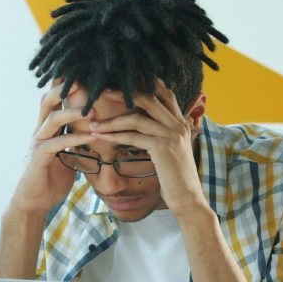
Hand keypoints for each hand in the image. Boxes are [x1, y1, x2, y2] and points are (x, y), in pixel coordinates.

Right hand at [9, 80, 94, 214]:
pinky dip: (75, 139)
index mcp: (47, 128)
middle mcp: (40, 131)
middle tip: (85, 78)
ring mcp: (38, 143)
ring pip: (52, 118)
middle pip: (48, 100)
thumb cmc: (51, 178)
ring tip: (93, 109)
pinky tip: (92, 137)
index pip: (54, 100)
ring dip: (73, 112)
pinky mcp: (39, 158)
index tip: (84, 72)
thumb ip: (76, 141)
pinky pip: (57, 143)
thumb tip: (95, 132)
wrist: (33, 202)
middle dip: (65, 87)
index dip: (66, 85)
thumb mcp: (67, 155)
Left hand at [90, 80, 208, 216]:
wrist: (188, 198)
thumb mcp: (172, 151)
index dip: (146, 84)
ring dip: (112, 121)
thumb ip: (162, 136)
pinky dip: (115, 136)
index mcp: (182, 123)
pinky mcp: (162, 148)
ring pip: (137, 118)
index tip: (122, 83)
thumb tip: (144, 128)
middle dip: (123, 93)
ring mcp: (171, 135)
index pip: (165, 93)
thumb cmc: (176, 178)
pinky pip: (133, 137)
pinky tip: (102, 137)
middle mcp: (178, 125)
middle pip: (149, 98)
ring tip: (94, 124)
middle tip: (103, 92)